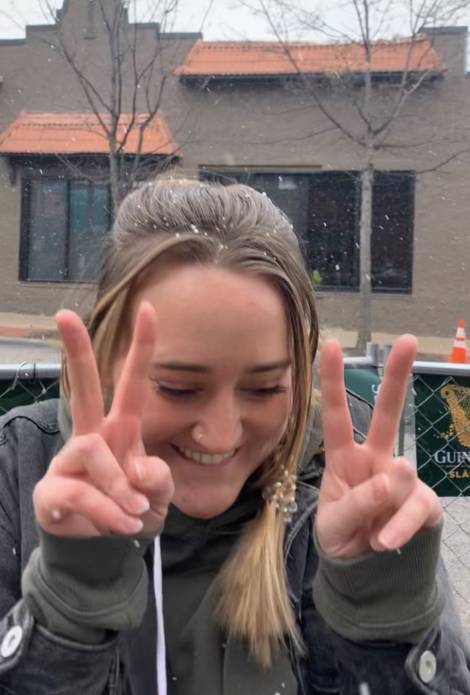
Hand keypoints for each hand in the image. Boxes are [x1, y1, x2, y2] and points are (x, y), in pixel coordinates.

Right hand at [33, 302, 173, 537]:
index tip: (149, 309)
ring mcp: (68, 461)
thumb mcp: (159, 497)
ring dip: (120, 487)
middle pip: (83, 388)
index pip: (132, 384)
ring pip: (92, 449)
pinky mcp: (52, 490)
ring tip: (135, 513)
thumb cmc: (134, 510)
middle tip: (64, 314)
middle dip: (76, 351)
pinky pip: (79, 491)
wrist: (106, 550)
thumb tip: (136, 470)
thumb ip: (158, 480)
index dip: (142, 348)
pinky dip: (108, 512)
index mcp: (122, 430)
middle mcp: (93, 437)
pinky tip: (121, 525)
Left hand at [316, 335, 441, 558]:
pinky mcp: (423, 501)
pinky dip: (401, 527)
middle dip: (397, 376)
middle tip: (406, 340)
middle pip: (387, 413)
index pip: (336, 416)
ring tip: (371, 535)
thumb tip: (396, 475)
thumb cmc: (341, 534)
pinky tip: (385, 541)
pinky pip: (418, 507)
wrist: (364, 570)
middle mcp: (374, 459)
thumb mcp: (334, 524)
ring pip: (402, 475)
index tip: (330, 345)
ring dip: (385, 507)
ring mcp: (401, 479)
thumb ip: (357, 502)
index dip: (332, 381)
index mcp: (344, 457)